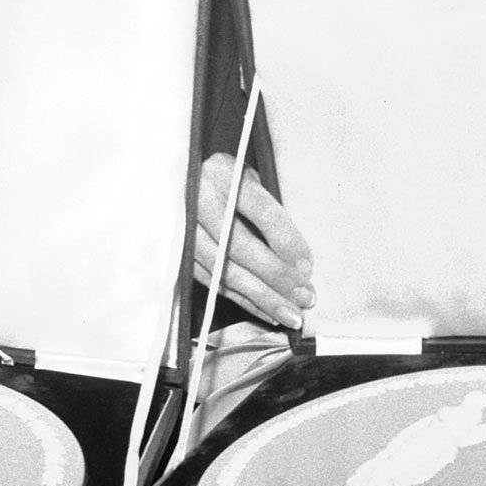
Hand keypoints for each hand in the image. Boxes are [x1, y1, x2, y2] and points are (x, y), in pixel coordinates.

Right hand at [194, 153, 314, 329]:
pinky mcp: (178, 253)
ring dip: (261, 297)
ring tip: (291, 314)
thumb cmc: (228, 182)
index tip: (307, 267)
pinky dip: (242, 300)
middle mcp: (197, 197)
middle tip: (305, 297)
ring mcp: (182, 228)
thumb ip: (267, 210)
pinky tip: (267, 311)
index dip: (286, 241)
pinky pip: (213, 282)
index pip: (260, 210)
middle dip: (276, 276)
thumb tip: (297, 260)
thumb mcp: (249, 179)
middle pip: (239, 246)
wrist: (179, 181)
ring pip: (224, 271)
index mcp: (222, 171)